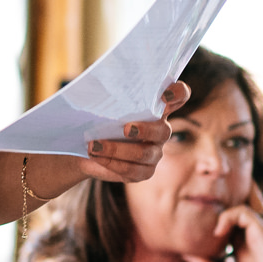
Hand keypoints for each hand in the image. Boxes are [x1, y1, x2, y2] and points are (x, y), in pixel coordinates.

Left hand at [75, 80, 189, 183]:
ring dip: (117, 149)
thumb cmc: (95, 118)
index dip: (179, 93)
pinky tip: (96, 156)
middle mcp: (159, 130)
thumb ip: (105, 96)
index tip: (166, 94)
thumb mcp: (98, 104)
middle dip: (145, 130)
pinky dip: (112, 163)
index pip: (179, 96)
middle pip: (163, 130)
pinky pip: (133, 170)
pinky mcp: (144, 171)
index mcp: (155, 108)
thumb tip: (94, 90)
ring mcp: (154, 152)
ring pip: (144, 153)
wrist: (83, 146)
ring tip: (93, 146)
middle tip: (126, 129)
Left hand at [187, 185, 262, 261]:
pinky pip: (241, 211)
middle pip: (227, 222)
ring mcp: (254, 236)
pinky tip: (218, 232)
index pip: (220, 237)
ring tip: (208, 232)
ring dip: (217, 217)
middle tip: (195, 229)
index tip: (189, 239)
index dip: (205, 236)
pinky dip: (226, 217)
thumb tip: (184, 252)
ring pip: (234, 213)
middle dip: (209, 221)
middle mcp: (247, 243)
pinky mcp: (260, 230)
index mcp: (239, 256)